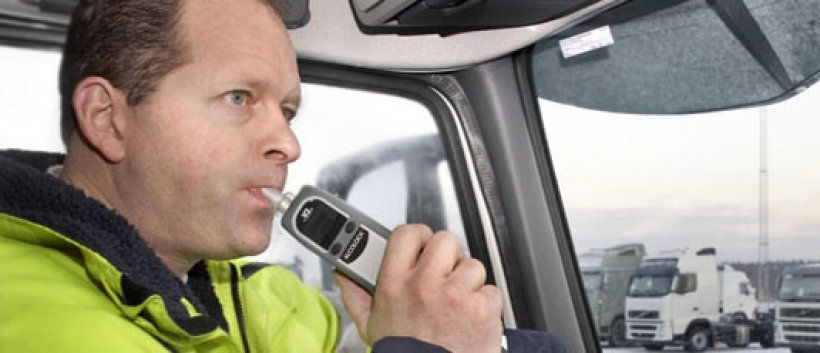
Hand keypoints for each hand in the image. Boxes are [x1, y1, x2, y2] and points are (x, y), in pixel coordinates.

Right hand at [334, 224, 502, 352]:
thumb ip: (355, 293)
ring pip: (472, 265)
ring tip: (456, 305)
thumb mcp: (370, 325)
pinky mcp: (481, 308)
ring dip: (468, 282)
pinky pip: (490, 290)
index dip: (418, 235)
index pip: (407, 234)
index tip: (421, 243)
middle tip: (444, 275)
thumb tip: (344, 271)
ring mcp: (455, 295)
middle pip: (445, 241)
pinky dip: (485, 305)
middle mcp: (424, 285)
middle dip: (448, 257)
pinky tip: (470, 320)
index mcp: (394, 284)